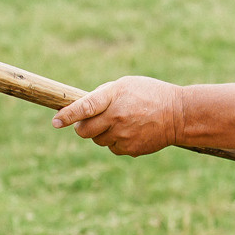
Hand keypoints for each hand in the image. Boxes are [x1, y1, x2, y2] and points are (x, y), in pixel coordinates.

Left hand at [51, 76, 182, 156]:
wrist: (179, 115)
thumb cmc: (149, 94)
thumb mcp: (125, 85)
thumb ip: (102, 96)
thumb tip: (80, 110)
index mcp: (114, 97)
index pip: (85, 107)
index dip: (68, 115)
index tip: (55, 121)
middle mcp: (117, 117)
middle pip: (84, 131)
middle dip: (81, 127)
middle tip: (87, 122)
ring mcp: (123, 136)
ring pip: (97, 140)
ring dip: (101, 133)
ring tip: (119, 123)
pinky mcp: (130, 149)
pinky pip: (112, 148)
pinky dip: (115, 142)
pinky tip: (130, 132)